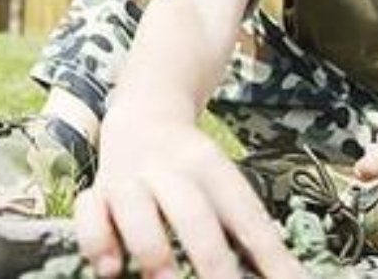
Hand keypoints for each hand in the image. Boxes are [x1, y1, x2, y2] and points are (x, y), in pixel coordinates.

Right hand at [74, 112, 304, 278]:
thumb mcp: (224, 184)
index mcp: (211, 167)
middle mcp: (170, 170)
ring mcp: (130, 180)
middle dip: (208, 255)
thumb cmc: (193, 168)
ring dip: (151, 248)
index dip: (269, 254)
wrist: (144, 115)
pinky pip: (89, 214)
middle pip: (192, 210)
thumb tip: (288, 276)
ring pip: (137, 209)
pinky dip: (96, 241)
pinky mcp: (97, 193)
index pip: (245, 214)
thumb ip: (250, 230)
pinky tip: (110, 269)